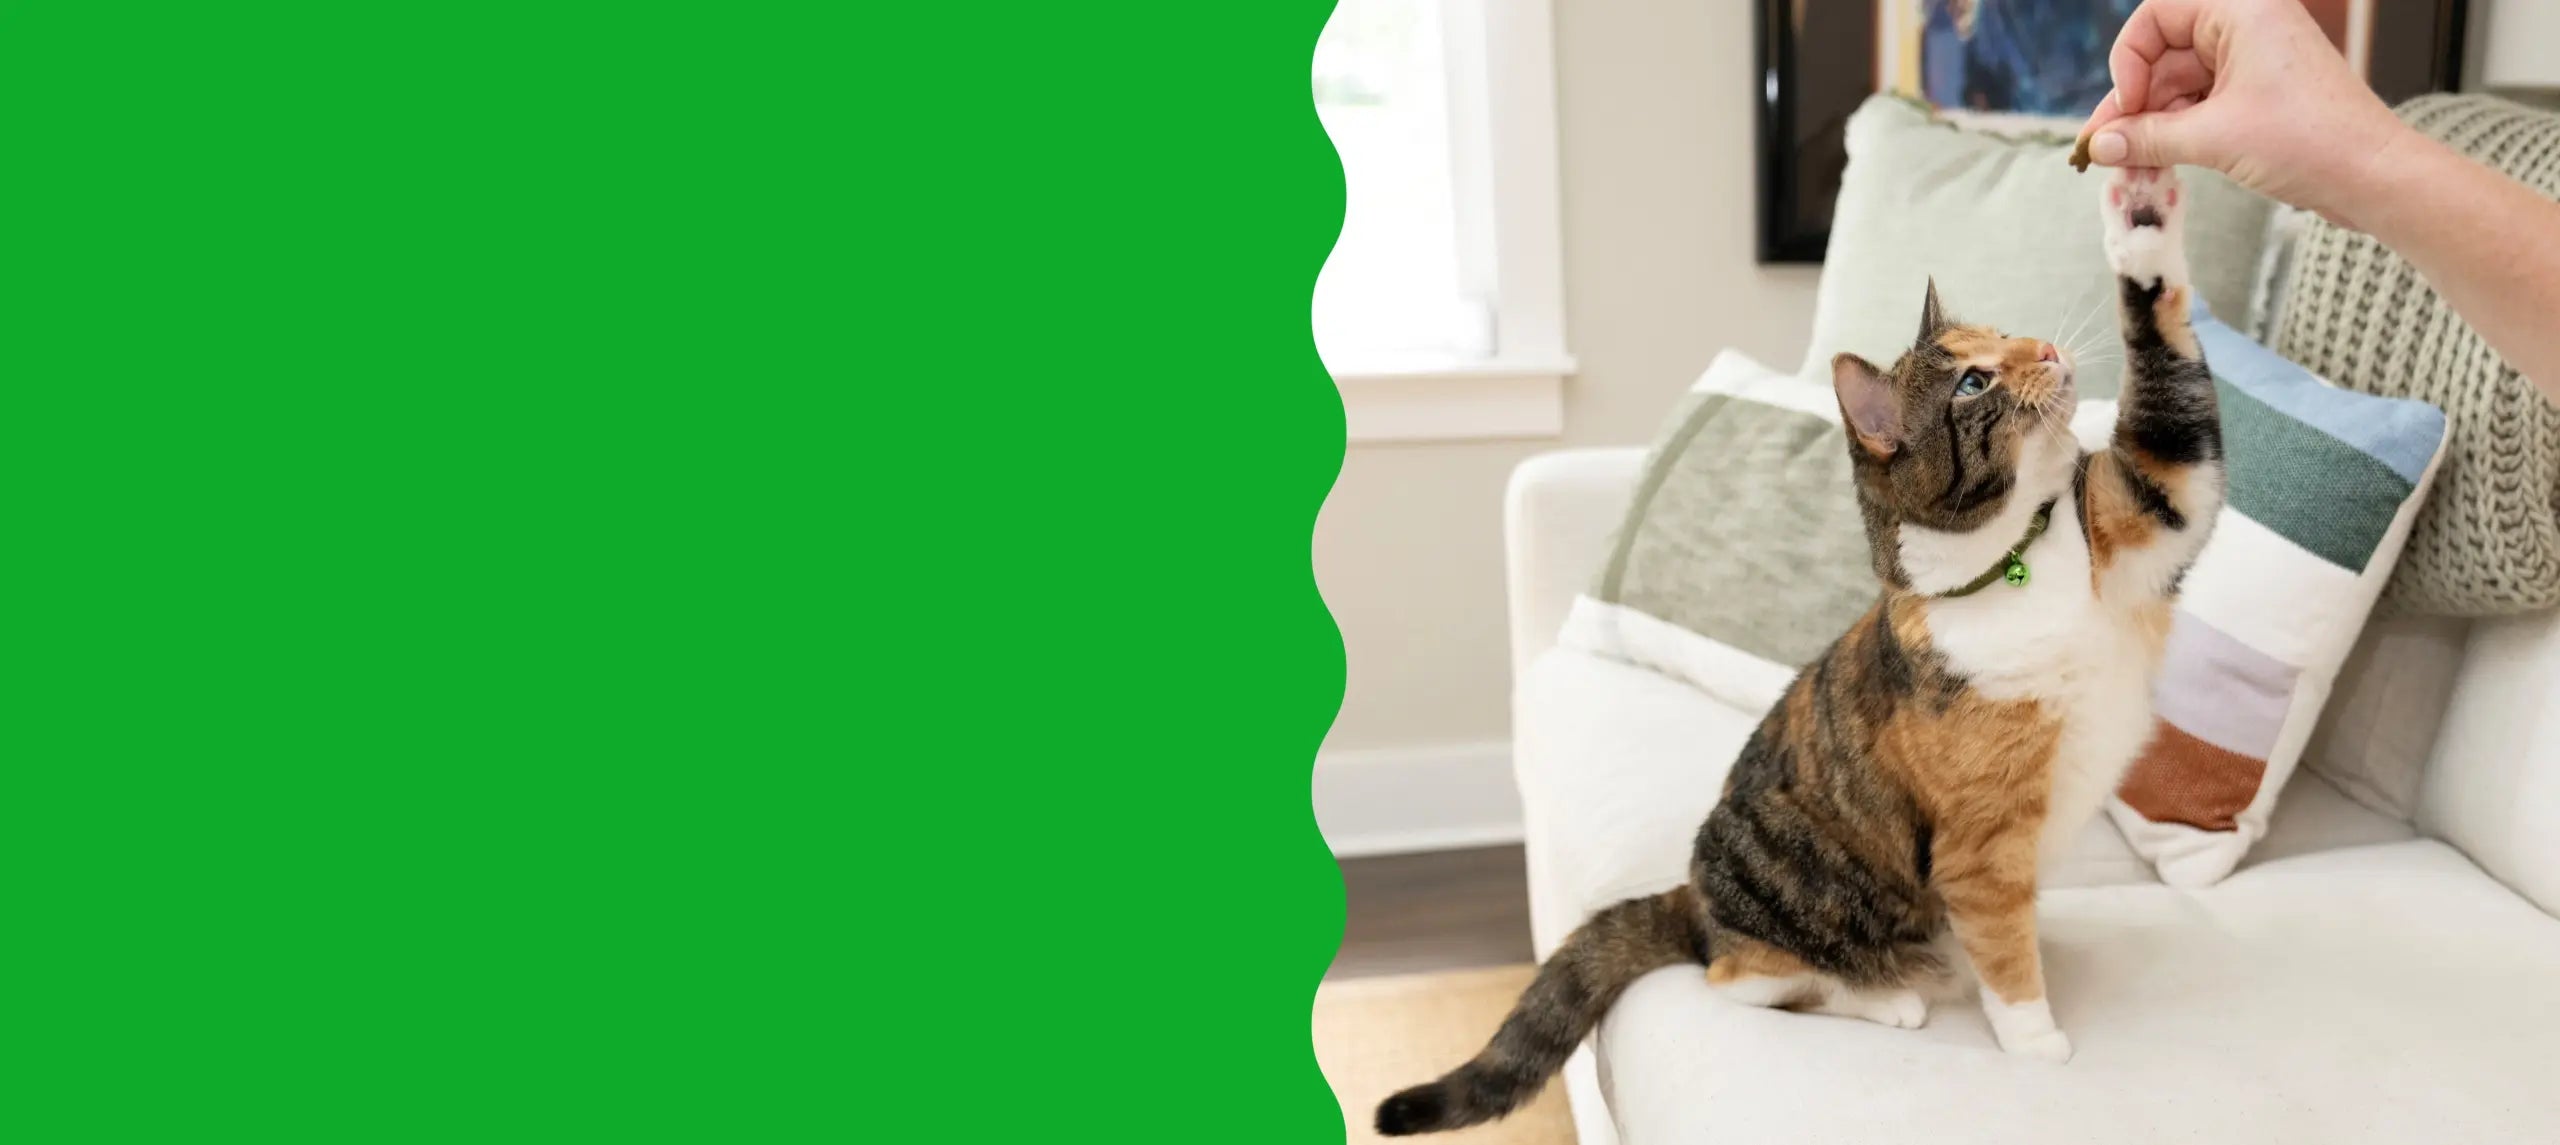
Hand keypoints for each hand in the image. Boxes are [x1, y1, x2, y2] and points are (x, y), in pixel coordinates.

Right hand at [2078, 0, 2409, 227]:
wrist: (2372, 175)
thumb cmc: (2308, 141)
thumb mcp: (2213, 138)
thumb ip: (2146, 137)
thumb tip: (2097, 144)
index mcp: (2242, 11)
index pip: (2157, 16)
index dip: (2129, 60)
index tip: (2125, 107)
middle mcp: (2247, 26)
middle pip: (2164, 53)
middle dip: (2135, 102)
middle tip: (2106, 147)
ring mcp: (2254, 60)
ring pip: (2180, 83)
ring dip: (2152, 123)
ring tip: (2128, 165)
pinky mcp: (2259, 92)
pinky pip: (2201, 102)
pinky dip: (2177, 131)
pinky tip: (2155, 161)